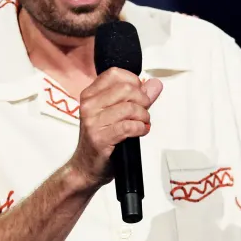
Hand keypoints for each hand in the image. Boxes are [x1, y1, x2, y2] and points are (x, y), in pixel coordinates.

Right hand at [68, 68, 162, 188]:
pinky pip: (128, 126)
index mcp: (90, 95)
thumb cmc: (101, 140)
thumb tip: (155, 84)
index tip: (139, 93)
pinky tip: (139, 131)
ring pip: (129, 108)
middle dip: (143, 100)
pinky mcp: (100, 138)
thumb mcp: (116, 114)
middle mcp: (89, 105)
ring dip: (143, 117)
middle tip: (144, 112)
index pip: (115, 74)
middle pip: (126, 89)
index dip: (133, 81)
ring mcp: (93, 122)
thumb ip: (137, 98)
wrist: (86, 167)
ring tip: (142, 124)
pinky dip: (140, 128)